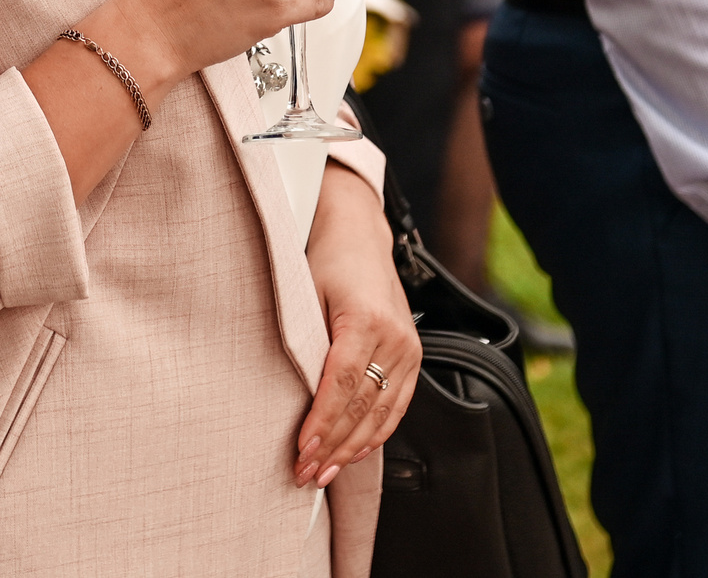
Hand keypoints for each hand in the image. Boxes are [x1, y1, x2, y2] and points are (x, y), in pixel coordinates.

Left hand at [295, 167, 419, 487]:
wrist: (359, 234)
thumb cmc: (325, 259)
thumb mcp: (306, 291)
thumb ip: (306, 339)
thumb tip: (293, 394)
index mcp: (365, 318)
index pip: (342, 383)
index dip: (322, 422)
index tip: (302, 450)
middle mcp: (394, 336)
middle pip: (362, 405)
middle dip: (333, 445)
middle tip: (305, 473)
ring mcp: (409, 348)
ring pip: (382, 412)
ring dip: (353, 448)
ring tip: (325, 473)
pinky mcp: (414, 356)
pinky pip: (399, 405)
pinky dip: (377, 433)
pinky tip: (356, 452)